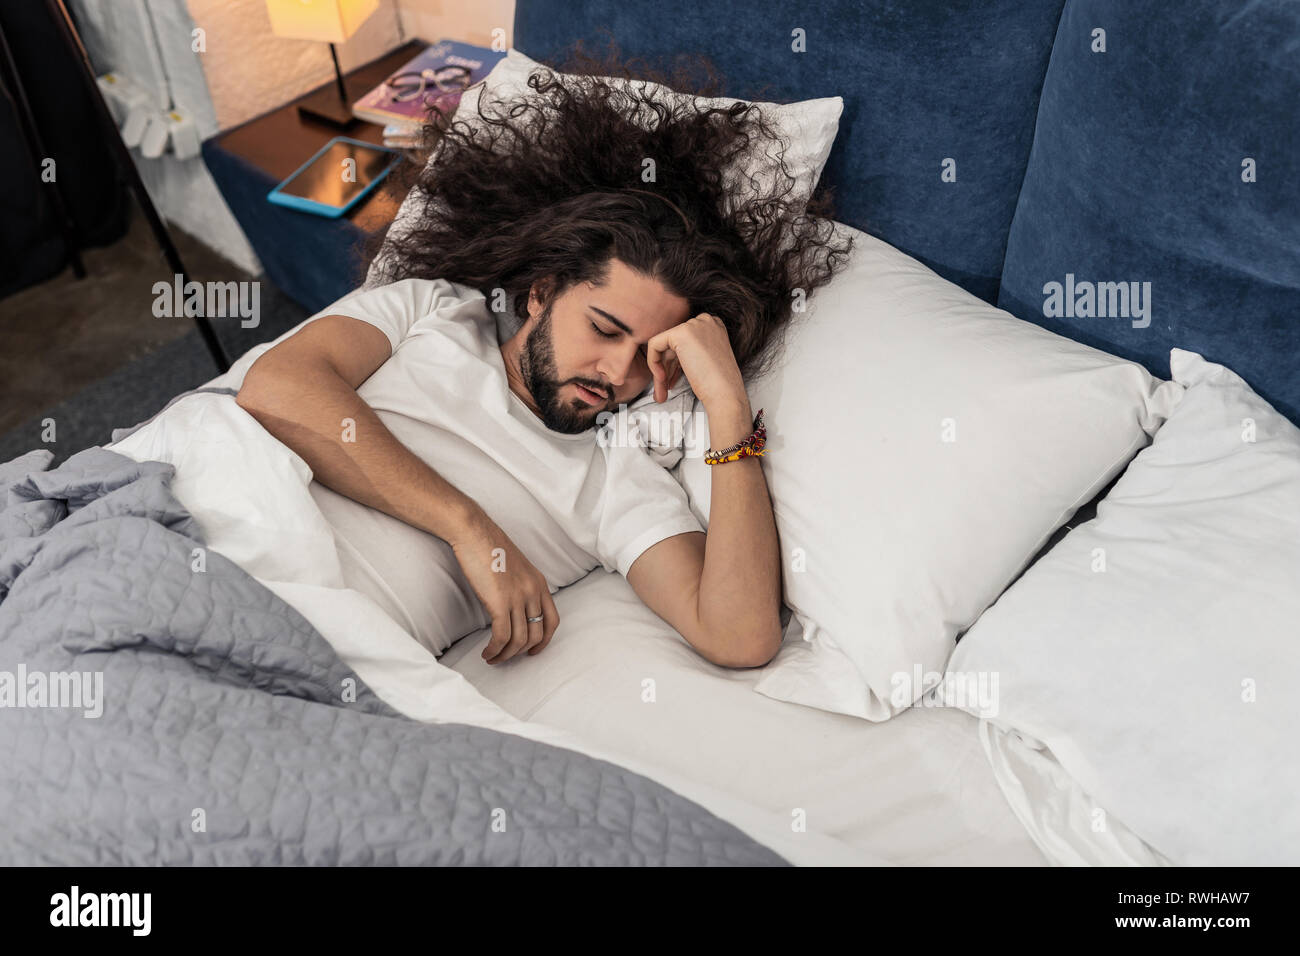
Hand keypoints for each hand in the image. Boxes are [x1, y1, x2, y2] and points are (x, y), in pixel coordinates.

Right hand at [449, 509, 559, 663]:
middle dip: (520, 652)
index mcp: (540, 584)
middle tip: (505, 657)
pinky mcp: (499, 602)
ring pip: (518, 640)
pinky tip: (487, 652)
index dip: (544, 641)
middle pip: (536, 634)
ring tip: (492, 658)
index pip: (553, 621)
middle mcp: (533, 592)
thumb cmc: (490, 547)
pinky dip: (494, 649)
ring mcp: (518, 597)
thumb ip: (520, 587)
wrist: (475, 532)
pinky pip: (501, 636)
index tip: (532, 651)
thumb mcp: (516, 568)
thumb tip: (513, 609)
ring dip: (505, 655)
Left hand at [645, 312, 747, 409]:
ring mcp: (694, 325)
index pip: (686, 341)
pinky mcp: (680, 333)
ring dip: (660, 371)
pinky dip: (653, 362)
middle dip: (667, 368)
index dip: (676, 363)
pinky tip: (662, 378)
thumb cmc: (719, 385)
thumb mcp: (705, 361)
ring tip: (661, 393)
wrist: (725, 393)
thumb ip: (689, 353)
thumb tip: (665, 359)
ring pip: (664, 346)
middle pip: (675, 343)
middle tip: (665, 389)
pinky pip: (654, 344)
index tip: (674, 380)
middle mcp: (705, 320)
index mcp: (714, 326)